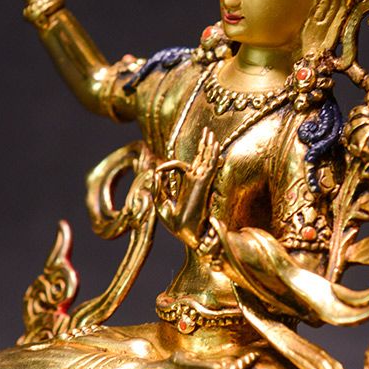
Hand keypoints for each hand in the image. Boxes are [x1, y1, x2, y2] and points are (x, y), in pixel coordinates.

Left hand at [156, 127, 220, 247]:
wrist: (188, 237)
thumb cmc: (177, 226)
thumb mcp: (161, 205)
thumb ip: (158, 189)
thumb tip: (154, 174)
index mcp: (186, 187)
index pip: (181, 168)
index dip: (169, 166)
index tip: (157, 172)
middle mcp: (196, 183)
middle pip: (201, 159)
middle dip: (203, 146)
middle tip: (207, 131)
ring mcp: (201, 183)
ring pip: (206, 159)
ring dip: (208, 146)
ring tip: (210, 133)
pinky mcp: (203, 185)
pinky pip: (209, 166)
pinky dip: (212, 155)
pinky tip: (215, 145)